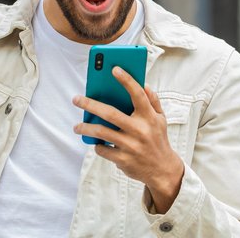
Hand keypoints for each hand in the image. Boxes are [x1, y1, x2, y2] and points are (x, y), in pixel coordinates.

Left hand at [72, 67, 184, 212]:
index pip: (138, 94)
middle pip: (110, 113)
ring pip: (101, 132)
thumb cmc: (158, 139)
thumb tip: (144, 84)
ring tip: (77, 126)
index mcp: (149, 117)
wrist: (162, 170)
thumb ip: (153, 101)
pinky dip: (97, 145)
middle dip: (90, 104)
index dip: (127, 80)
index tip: (114, 69)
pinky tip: (95, 142)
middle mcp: (140, 130)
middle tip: (76, 99)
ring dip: (85, 128)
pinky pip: (102, 149)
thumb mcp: (161, 119)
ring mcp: (130, 146)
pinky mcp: (123, 159)